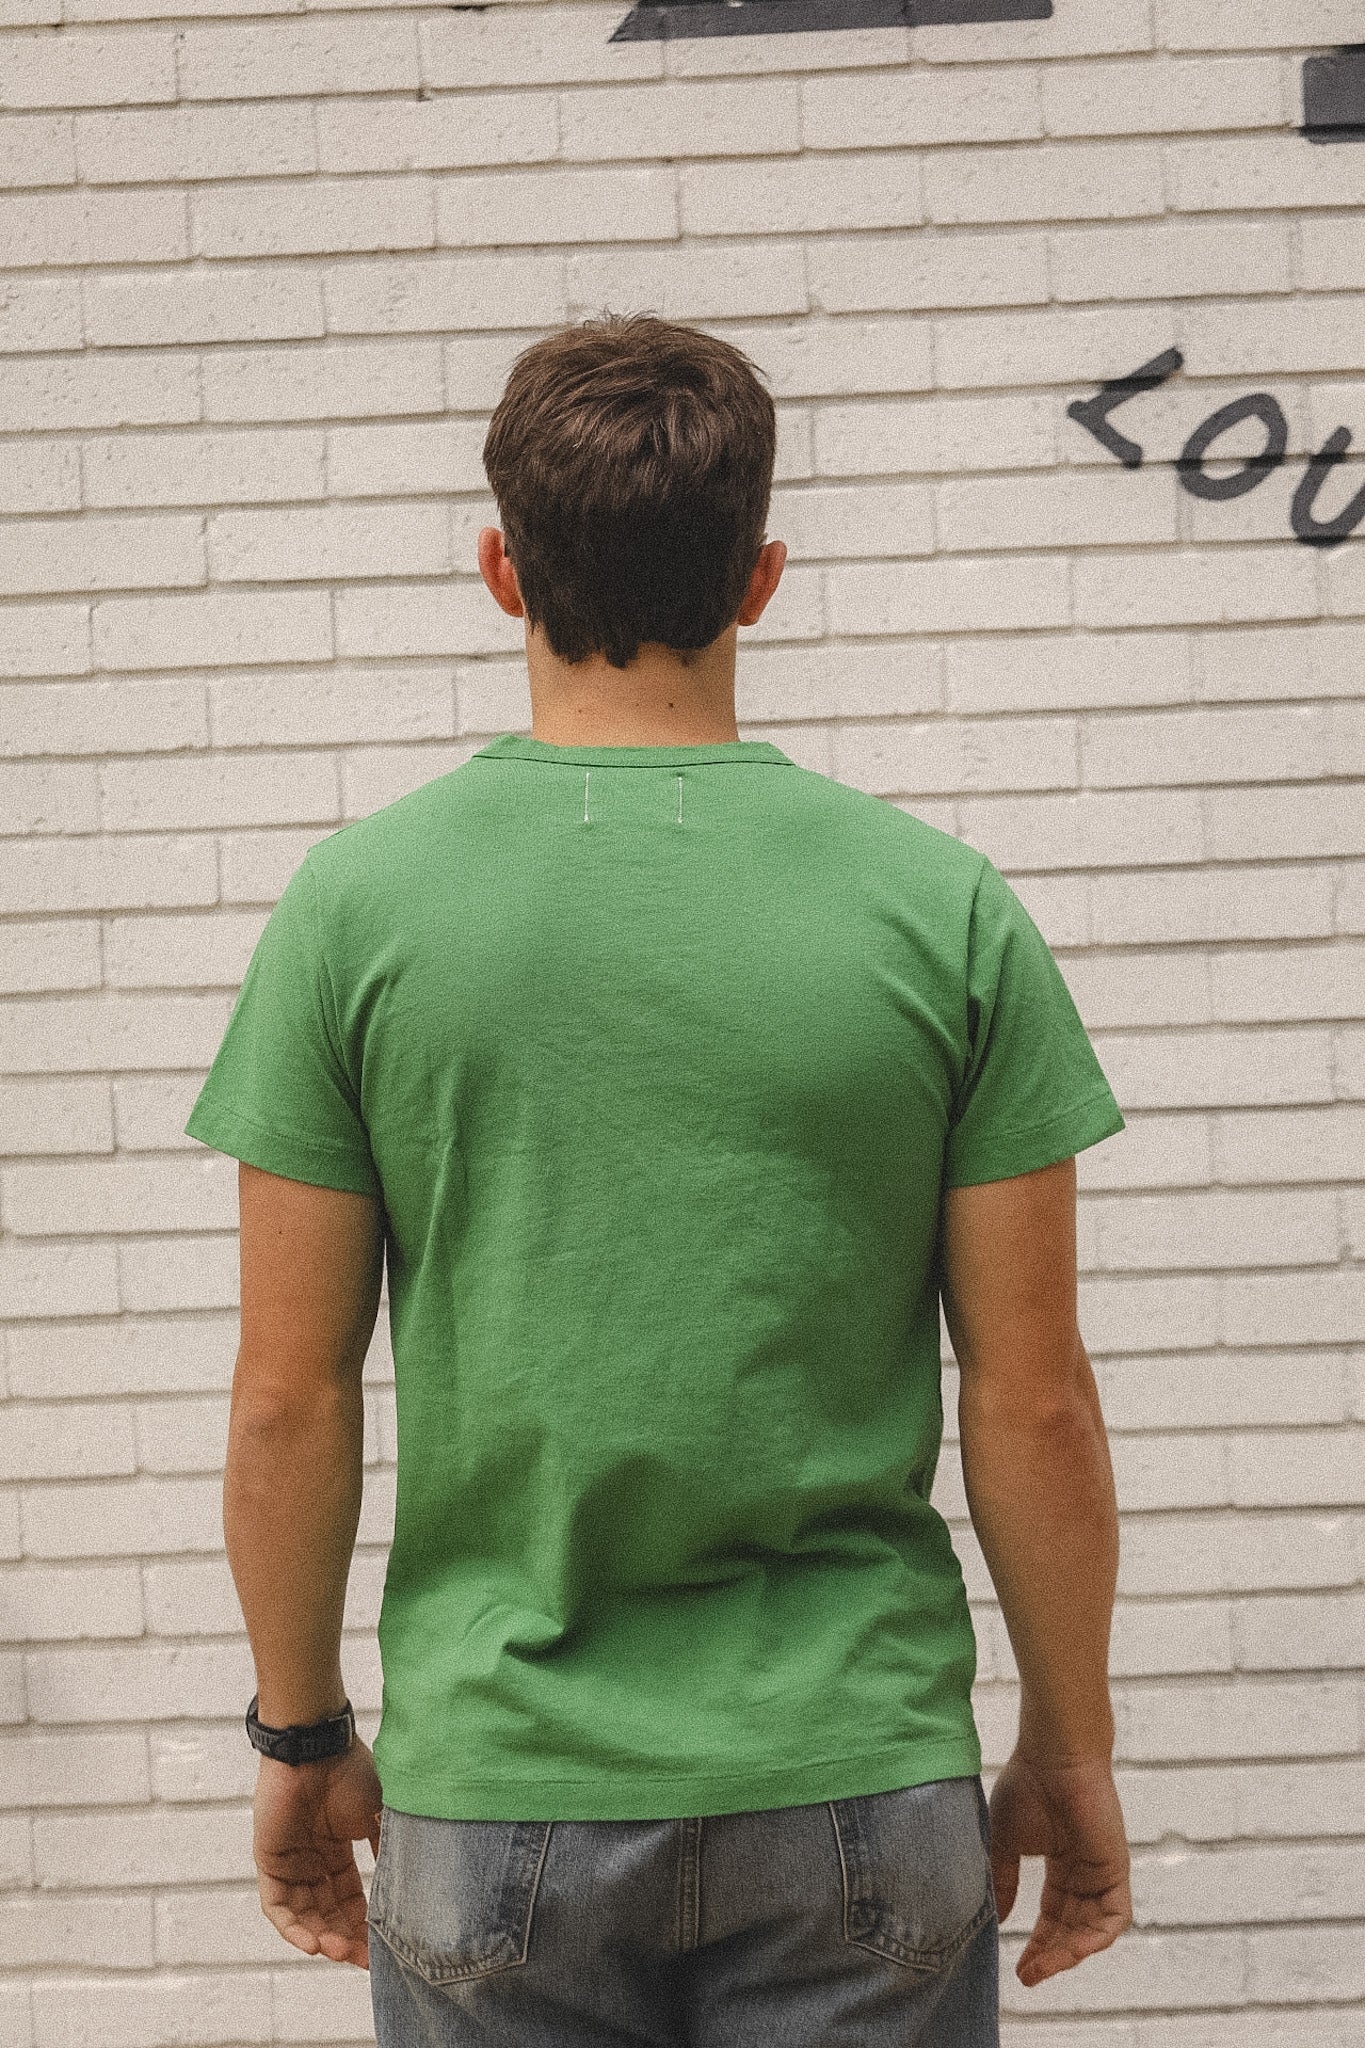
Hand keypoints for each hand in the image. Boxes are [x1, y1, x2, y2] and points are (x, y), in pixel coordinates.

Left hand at [251, 1733, 383, 1968]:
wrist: (317, 1747)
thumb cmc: (350, 1772)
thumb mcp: (379, 1814)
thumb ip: (388, 1848)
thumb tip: (408, 1890)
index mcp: (340, 1850)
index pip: (353, 1901)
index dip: (367, 1927)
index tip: (383, 1952)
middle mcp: (314, 1862)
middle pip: (330, 1915)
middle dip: (347, 1941)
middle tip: (364, 1961)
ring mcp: (291, 1864)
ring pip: (305, 1918)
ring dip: (323, 1939)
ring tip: (342, 1953)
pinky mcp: (269, 1862)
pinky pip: (278, 1908)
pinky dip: (294, 1928)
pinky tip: (314, 1943)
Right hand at [987, 1748, 1131, 1986]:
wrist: (1052, 1755)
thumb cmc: (1027, 1785)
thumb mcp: (1005, 1841)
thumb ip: (1003, 1881)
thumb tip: (997, 1920)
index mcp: (1061, 1862)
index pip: (1054, 1916)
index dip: (1038, 1943)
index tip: (1019, 1967)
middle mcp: (1084, 1872)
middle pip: (1071, 1928)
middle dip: (1051, 1955)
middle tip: (1029, 1975)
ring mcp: (1101, 1871)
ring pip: (1091, 1929)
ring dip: (1069, 1952)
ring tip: (1042, 1967)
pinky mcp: (1115, 1868)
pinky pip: (1114, 1916)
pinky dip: (1096, 1938)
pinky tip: (1074, 1950)